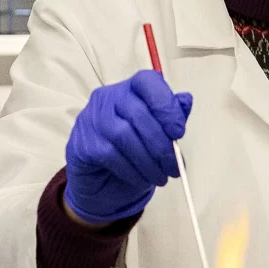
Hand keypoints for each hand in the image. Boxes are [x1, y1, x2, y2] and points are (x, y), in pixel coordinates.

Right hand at [64, 70, 192, 224]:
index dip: (166, 105)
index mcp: (130, 90)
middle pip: (138, 113)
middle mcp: (108, 98)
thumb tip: (186, 100)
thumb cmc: (132, 156)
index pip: (147, 82)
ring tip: (160, 178)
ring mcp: (92, 119)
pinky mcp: (82, 143)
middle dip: (161, 144)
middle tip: (173, 167)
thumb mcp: (158, 137)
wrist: (101, 185)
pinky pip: (110, 155)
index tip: (179, 132)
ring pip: (125, 135)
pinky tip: (141, 179)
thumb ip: (171, 118)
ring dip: (148, 162)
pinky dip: (131, 171)